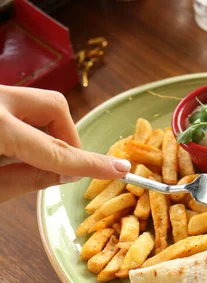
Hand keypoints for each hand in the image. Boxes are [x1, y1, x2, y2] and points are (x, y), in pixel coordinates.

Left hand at [0, 85, 130, 201]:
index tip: (120, 169)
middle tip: (62, 167)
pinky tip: (7, 148)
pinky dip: (23, 127)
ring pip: (36, 102)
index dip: (89, 163)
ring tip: (23, 159)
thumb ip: (26, 180)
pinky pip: (17, 105)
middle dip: (68, 137)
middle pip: (54, 105)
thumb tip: (66, 174)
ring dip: (44, 131)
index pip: (55, 150)